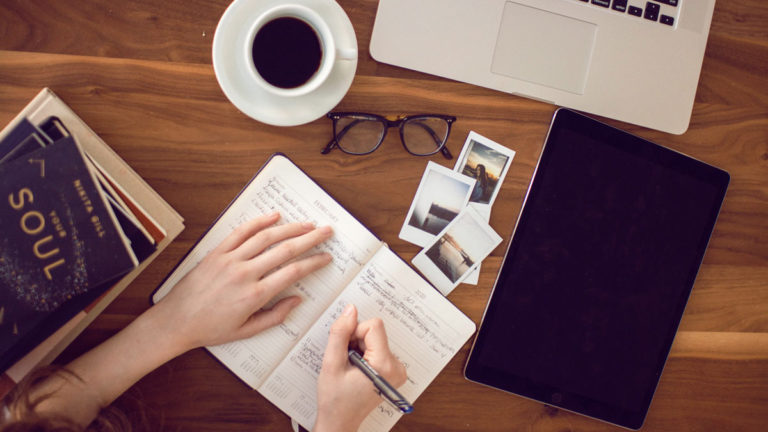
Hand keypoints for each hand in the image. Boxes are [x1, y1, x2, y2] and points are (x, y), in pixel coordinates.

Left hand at [153, 212, 332, 352]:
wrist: (176, 321)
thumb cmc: (210, 329)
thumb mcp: (247, 331)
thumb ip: (275, 316)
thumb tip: (297, 300)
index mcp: (255, 295)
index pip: (293, 272)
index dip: (314, 262)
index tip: (326, 257)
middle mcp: (245, 273)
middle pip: (285, 250)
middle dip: (310, 239)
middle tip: (326, 232)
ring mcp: (230, 260)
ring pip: (266, 237)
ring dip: (290, 228)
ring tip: (307, 224)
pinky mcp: (217, 253)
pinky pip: (241, 232)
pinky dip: (259, 222)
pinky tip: (274, 216)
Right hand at [314, 304, 406, 431]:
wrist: (340, 422)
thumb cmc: (335, 399)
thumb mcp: (331, 364)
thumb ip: (340, 333)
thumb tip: (350, 310)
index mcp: (385, 365)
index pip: (374, 326)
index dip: (354, 332)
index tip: (346, 350)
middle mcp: (397, 367)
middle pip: (375, 332)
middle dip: (356, 341)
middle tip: (346, 361)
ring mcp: (397, 370)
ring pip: (375, 338)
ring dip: (359, 348)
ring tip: (350, 368)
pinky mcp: (393, 371)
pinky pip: (378, 348)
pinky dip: (364, 354)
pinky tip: (356, 369)